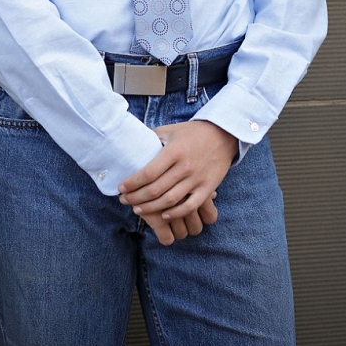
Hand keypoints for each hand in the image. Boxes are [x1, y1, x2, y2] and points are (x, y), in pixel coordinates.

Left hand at [118, 121, 236, 238]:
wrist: (224, 135)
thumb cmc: (193, 133)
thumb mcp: (172, 130)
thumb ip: (153, 137)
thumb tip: (132, 143)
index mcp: (174, 151)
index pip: (148, 172)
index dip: (132, 183)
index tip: (121, 188)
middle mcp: (185, 166)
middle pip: (156, 189)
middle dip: (136, 198)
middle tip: (124, 200)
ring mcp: (197, 179)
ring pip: (170, 200)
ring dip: (150, 208)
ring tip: (137, 209)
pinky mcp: (207, 188)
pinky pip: (190, 206)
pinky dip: (175, 213)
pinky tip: (163, 215)